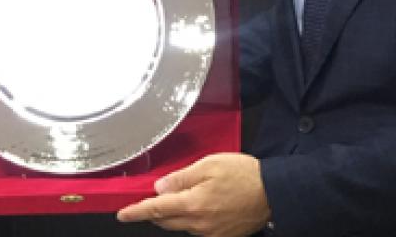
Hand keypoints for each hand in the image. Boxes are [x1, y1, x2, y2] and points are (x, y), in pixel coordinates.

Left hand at [117, 153, 270, 236]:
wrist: (273, 192)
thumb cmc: (244, 174)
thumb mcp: (210, 165)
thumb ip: (182, 177)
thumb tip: (160, 188)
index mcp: (193, 204)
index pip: (156, 209)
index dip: (136, 212)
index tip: (122, 214)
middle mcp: (200, 223)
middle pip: (166, 221)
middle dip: (155, 211)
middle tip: (155, 197)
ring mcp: (211, 233)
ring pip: (181, 226)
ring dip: (174, 215)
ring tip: (184, 197)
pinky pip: (197, 231)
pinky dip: (191, 220)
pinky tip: (200, 207)